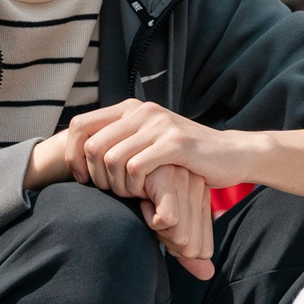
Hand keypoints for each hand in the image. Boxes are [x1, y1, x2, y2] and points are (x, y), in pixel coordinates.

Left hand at [65, 100, 257, 193]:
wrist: (231, 154)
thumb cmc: (186, 157)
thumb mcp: (149, 142)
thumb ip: (121, 141)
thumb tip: (83, 153)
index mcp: (130, 109)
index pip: (79, 124)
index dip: (72, 155)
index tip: (82, 180)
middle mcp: (141, 111)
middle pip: (91, 146)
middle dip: (95, 177)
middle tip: (111, 193)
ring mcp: (158, 125)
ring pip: (111, 159)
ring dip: (116, 185)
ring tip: (131, 195)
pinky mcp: (174, 143)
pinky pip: (135, 167)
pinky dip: (134, 187)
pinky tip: (145, 195)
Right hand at [142, 163, 215, 280]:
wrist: (107, 169)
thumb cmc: (134, 201)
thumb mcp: (164, 229)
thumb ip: (184, 253)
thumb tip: (207, 274)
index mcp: (200, 199)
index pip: (202, 249)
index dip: (176, 250)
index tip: (159, 228)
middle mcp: (197, 188)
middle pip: (192, 248)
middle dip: (167, 243)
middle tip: (151, 218)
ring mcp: (184, 180)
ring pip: (180, 236)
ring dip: (155, 230)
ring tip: (143, 206)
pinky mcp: (167, 177)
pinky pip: (168, 219)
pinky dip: (148, 217)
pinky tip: (140, 199)